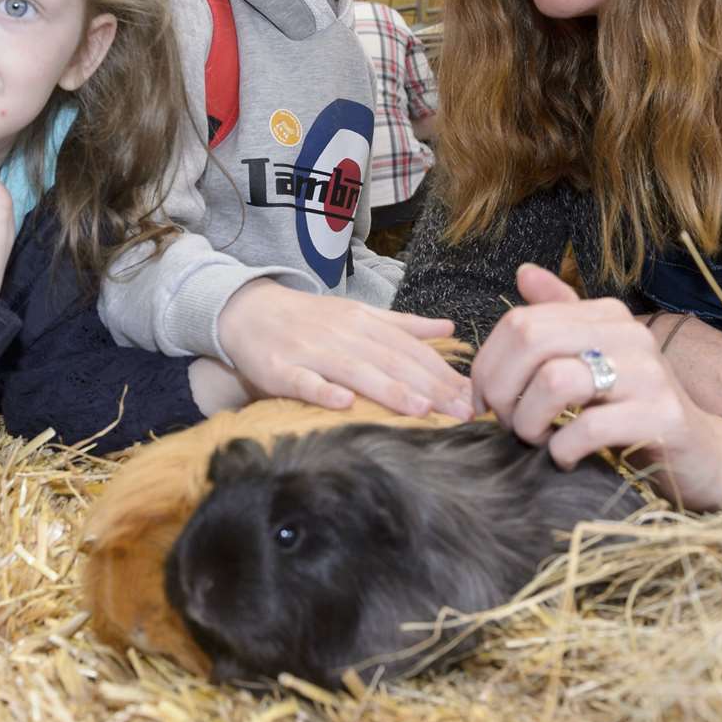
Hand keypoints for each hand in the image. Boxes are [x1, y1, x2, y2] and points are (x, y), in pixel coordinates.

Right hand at [217, 279, 472, 419]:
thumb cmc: (309, 319)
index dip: (443, 372)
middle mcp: (343, 334)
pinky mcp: (280, 367)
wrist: (248, 309)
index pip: (411, 349)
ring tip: (420, 409)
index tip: (473, 396)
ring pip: (355, 370)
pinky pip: (304, 381)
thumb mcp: (358, 314)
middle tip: (462, 412)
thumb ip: (403, 324)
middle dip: (430, 387)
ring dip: (388, 389)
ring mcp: (311, 351)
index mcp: (365, 322)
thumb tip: (449, 329)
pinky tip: (343, 404)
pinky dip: (322, 391)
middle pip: (392, 361)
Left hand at [471, 264, 721, 509]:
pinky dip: (562, 449)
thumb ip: (559, 317)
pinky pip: (587, 427)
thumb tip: (524, 273)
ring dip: (529, 422)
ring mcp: (648, 373)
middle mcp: (628, 334)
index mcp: (606, 315)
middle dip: (502, 389)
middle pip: (531, 341)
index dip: (487, 363)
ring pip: (554, 380)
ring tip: (537, 440)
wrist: (702, 456)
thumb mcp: (596, 358)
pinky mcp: (661, 416)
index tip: (484, 401)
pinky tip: (565, 458)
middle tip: (507, 423)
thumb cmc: (635, 409)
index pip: (521, 320)